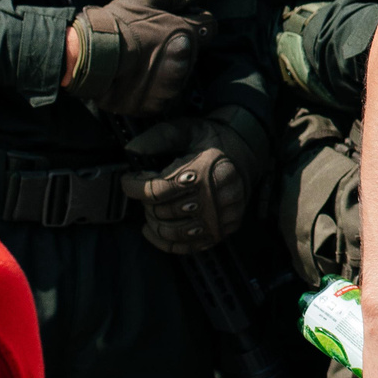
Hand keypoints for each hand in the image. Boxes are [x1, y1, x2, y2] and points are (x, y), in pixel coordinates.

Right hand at [64, 0, 214, 113]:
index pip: (210, 27)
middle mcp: (184, 61)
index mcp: (186, 33)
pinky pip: (163, 97)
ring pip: (179, 76)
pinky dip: (153, 88)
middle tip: (149, 41)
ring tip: (139, 60)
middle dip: (178, 45)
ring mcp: (171, 85)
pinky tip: (136, 77)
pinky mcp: (156, 105)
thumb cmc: (116, 25)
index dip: (195, 20)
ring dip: (165, 68)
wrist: (87, 57)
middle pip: (194, 52)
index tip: (177, 20)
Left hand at [121, 115, 260, 253]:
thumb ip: (158, 137)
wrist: (248, 154)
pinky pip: (187, 247)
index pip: (155, 191)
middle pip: (161, 212)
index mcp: (202, 172)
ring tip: (153, 208)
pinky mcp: (221, 230)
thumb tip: (131, 150)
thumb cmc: (213, 142)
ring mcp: (218, 218)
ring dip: (154, 222)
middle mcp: (213, 198)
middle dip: (146, 202)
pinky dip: (165, 242)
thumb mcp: (187, 130)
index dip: (133, 187)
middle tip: (148, 191)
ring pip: (171, 232)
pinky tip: (155, 229)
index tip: (129, 180)